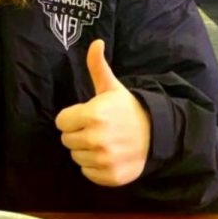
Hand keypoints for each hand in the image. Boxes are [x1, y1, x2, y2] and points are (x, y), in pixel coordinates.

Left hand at [55, 39, 149, 186]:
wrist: (157, 133)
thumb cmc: (128, 109)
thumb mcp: (112, 87)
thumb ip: (97, 66)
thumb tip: (95, 42)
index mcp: (92, 115)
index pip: (61, 122)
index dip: (72, 117)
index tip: (87, 116)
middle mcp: (96, 139)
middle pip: (67, 140)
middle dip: (78, 133)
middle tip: (96, 128)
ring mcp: (104, 160)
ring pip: (76, 157)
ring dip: (85, 150)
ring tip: (103, 141)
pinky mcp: (110, 176)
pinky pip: (87, 173)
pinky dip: (94, 166)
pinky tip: (108, 155)